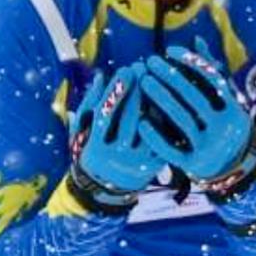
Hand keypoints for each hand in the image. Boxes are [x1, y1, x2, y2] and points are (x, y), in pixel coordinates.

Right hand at [70, 64, 157, 207]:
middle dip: (138, 90)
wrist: (107, 188)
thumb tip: (101, 74)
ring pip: (150, 128)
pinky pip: (164, 139)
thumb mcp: (84, 131)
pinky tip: (171, 99)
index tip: (125, 68)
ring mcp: (137, 164)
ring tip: (159, 78)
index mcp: (96, 149)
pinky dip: (167, 118)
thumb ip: (90, 105)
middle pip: (130, 119)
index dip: (116, 91)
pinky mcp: (154, 167)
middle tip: (145, 67)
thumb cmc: (92, 150)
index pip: (106, 114)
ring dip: (155, 101)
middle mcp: (117, 158)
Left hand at [138, 44, 255, 192]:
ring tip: (143, 82)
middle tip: (150, 62)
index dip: (191, 63)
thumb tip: (196, 39)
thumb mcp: (225, 99)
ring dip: (160, 99)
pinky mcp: (193, 164)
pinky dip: (156, 135)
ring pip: (180, 120)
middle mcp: (223, 128)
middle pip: (193, 98)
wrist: (233, 168)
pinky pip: (171, 149)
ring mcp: (208, 147)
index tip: (170, 50)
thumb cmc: (224, 123)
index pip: (212, 80)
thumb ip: (212, 71)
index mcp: (233, 110)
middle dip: (170, 77)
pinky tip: (142, 120)